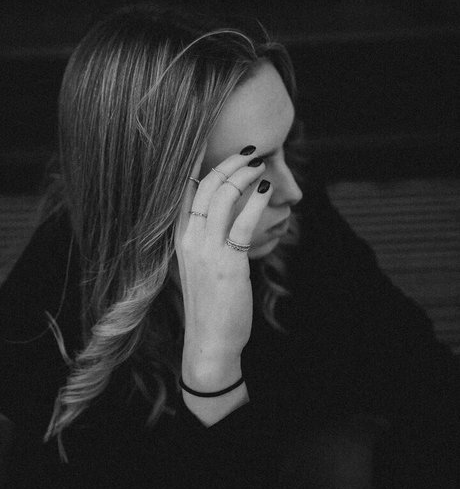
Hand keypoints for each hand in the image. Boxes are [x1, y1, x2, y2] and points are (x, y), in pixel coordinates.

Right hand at [174, 147, 271, 417]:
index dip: (200, 165)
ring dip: (243, 175)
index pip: (185, 191)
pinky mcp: (228, 263)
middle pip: (205, 186)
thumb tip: (228, 218)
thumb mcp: (200, 266)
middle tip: (249, 151)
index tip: (215, 146)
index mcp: (180, 239)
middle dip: (228, 162)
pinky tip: (266, 191)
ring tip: (260, 164)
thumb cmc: (209, 305)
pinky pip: (241, 223)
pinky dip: (255, 202)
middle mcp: (189, 240)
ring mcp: (206, 250)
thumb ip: (208, 240)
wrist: (209, 342)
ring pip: (222, 197)